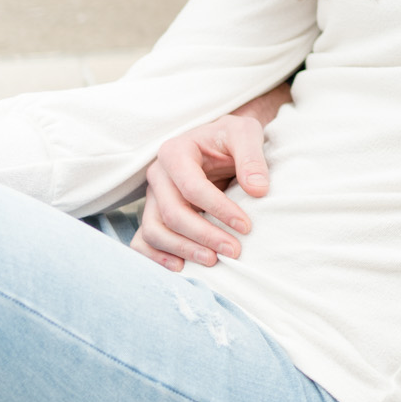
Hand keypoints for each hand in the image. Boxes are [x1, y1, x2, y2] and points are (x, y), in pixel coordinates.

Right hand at [131, 97, 282, 271]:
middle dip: (203, 236)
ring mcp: (152, 197)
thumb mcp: (245, 134)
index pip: (192, 187)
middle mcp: (158, 175)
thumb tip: (258, 191)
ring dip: (183, 250)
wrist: (218, 142)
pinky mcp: (152, 214)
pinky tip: (181, 267)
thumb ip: (252, 158)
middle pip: (172, 213)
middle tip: (234, 251)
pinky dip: (155, 257)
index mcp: (175, 152)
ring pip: (155, 231)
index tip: (246, 226)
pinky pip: (142, 241)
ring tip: (213, 261)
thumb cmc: (230, 137)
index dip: (219, 210)